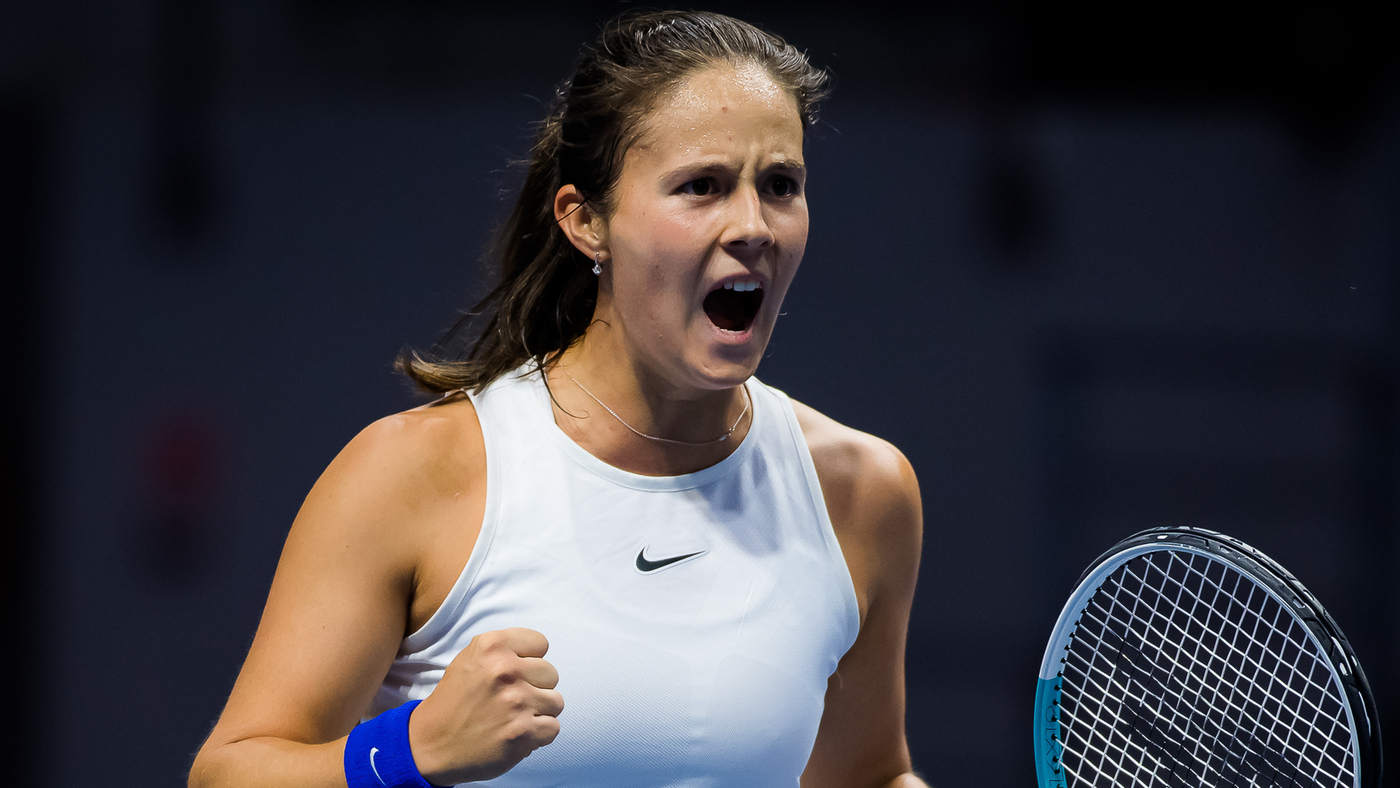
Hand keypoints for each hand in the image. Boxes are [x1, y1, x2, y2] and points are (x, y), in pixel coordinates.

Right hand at [407, 627, 563, 783]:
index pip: (540, 644)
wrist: (432, 744)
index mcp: (492, 645)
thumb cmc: (455, 700)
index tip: (513, 674)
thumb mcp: (471, 659)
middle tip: (510, 700)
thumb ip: (504, 650)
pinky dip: (538, 734)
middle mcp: (505, 670)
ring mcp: (516, 702)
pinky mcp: (522, 732)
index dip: (529, 661)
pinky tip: (516, 733)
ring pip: (556, 701)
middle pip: (551, 673)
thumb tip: (539, 653)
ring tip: (514, 717)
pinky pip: (553, 727)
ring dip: (539, 712)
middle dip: (535, 687)